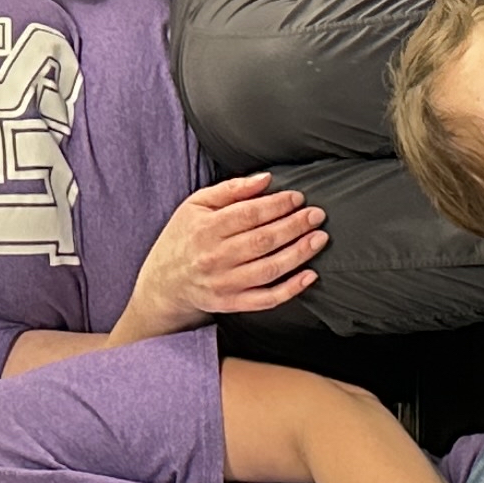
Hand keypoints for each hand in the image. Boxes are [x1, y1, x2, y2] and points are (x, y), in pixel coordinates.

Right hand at [123, 174, 324, 329]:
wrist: (164, 283)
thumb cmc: (185, 237)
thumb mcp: (197, 205)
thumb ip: (230, 190)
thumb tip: (265, 179)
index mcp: (205, 228)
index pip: (248, 214)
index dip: (277, 205)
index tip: (298, 198)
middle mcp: (215, 257)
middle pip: (263, 241)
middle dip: (294, 226)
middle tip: (317, 215)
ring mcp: (224, 284)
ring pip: (269, 269)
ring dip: (299, 254)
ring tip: (319, 238)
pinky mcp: (232, 304)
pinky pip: (266, 299)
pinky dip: (291, 289)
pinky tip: (310, 275)